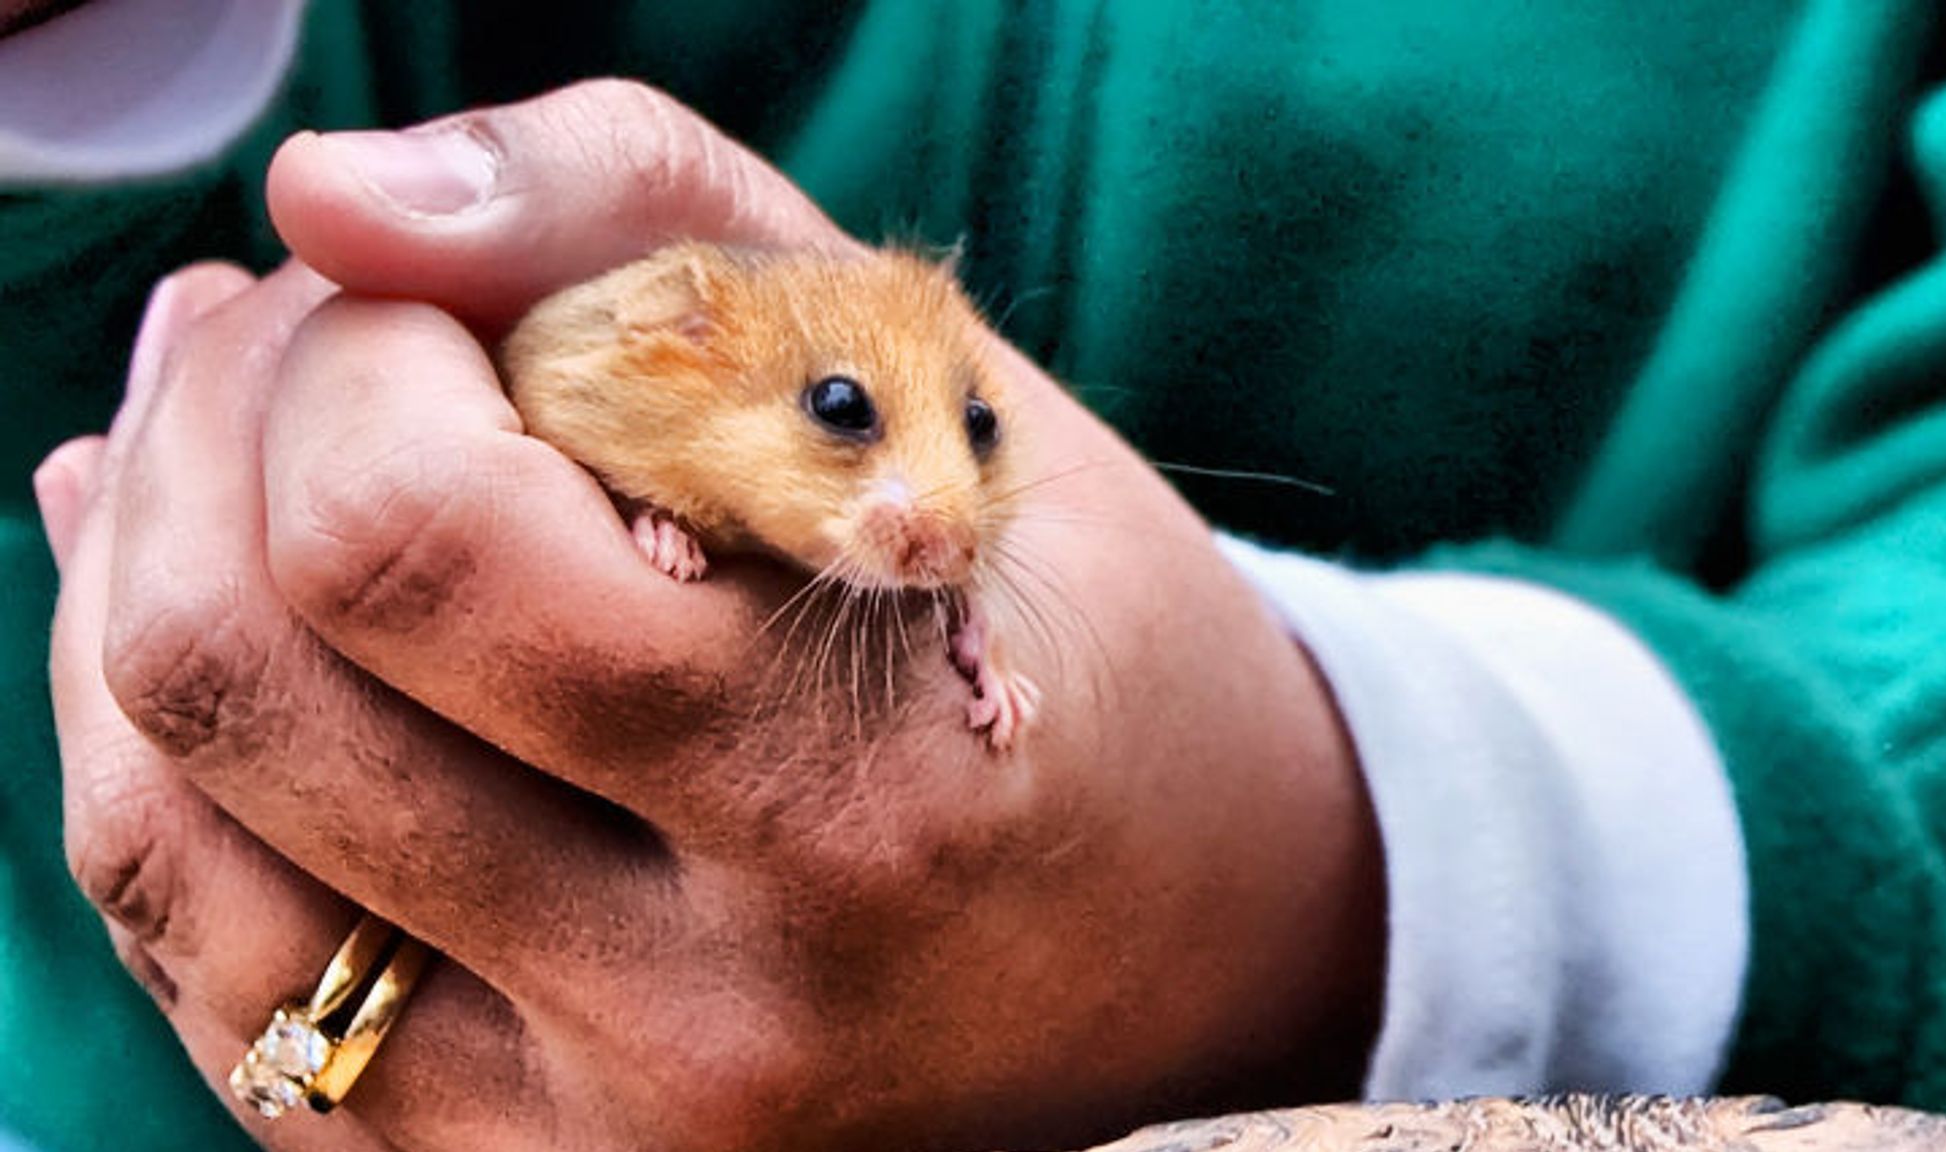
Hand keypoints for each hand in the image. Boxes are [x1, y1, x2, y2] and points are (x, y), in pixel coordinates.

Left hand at [42, 80, 1382, 1150]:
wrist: (1187, 942)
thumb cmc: (1067, 634)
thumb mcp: (928, 379)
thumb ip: (637, 219)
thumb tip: (327, 195)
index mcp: (854, 787)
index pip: (406, 540)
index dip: (351, 353)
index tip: (430, 295)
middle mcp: (709, 1016)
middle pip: (237, 689)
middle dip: (208, 436)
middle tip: (292, 336)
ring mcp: (589, 1138)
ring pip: (165, 847)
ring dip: (136, 587)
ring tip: (221, 454)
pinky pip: (215, 979)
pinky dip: (162, 770)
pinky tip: (234, 639)